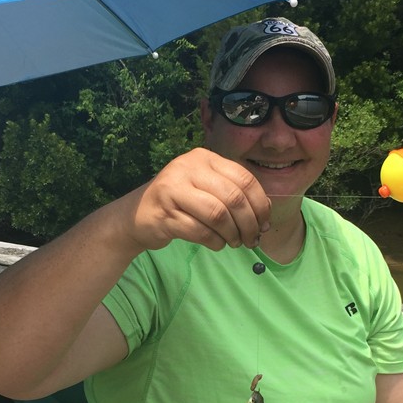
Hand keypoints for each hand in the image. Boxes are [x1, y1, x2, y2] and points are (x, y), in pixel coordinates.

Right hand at [128, 147, 270, 251]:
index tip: (264, 223)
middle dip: (249, 223)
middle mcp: (188, 168)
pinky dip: (215, 242)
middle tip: (252, 240)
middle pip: (233, 198)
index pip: (244, 179)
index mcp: (204, 158)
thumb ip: (233, 194)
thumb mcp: (206, 188)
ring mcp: (174, 189)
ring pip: (218, 215)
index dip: (260, 204)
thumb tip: (264, 216)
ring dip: (233, 234)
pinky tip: (217, 244)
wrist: (138, 215)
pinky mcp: (164, 213)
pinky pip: (200, 231)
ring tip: (235, 243)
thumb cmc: (180, 202)